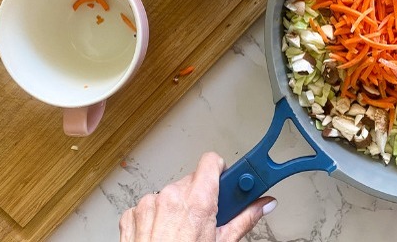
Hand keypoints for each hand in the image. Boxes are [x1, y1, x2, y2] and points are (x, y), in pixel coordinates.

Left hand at [119, 152, 276, 241]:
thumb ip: (245, 218)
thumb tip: (263, 205)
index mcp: (197, 201)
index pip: (211, 162)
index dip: (221, 170)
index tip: (228, 181)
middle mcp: (171, 196)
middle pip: (193, 180)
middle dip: (202, 194)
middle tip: (208, 215)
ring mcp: (149, 204)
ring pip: (171, 193)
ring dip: (178, 207)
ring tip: (182, 231)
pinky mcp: (132, 214)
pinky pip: (150, 206)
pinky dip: (157, 217)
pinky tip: (163, 234)